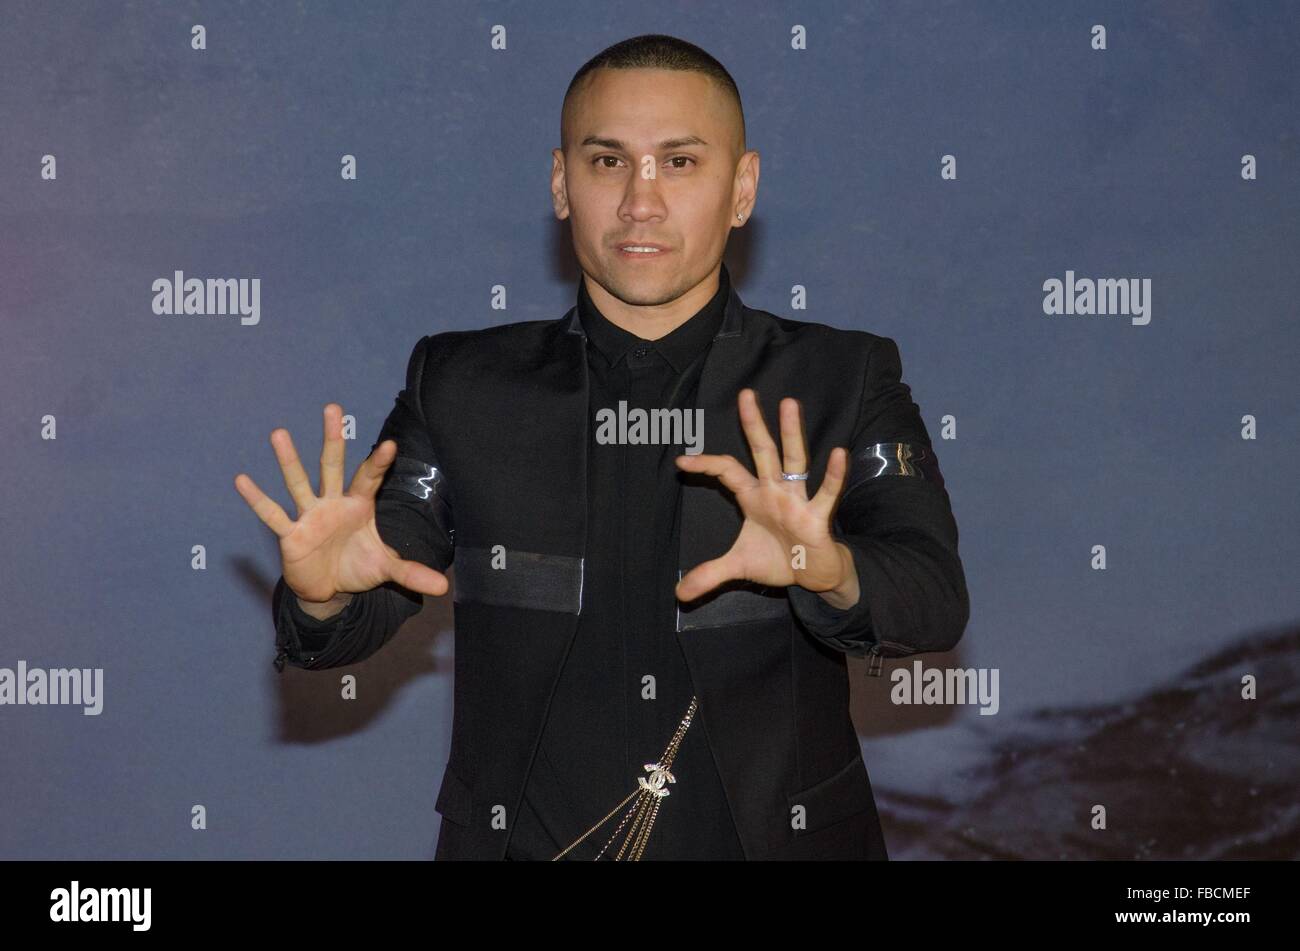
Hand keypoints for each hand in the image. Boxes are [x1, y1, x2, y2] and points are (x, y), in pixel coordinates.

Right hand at [234, 403, 449, 604]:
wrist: (328, 589)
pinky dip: (257, 500)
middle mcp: (332, 503)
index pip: (369, 479)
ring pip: (298, 482)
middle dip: (332, 439)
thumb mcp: (386, 569)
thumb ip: (412, 573)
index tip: (390, 444)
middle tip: (331, 407)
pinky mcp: (291, 535)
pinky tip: (241, 480)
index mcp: (358, 506)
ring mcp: (309, 516)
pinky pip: (273, 515)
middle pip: (332, 466)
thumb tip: (443, 586)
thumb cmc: (356, 568)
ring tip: (278, 433)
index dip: (379, 463)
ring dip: (288, 460)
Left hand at [673, 389, 858, 608]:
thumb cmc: (778, 560)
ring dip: (791, 434)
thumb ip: (709, 575)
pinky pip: (826, 493)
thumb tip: (679, 594)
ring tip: (788, 404)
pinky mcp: (818, 517)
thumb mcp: (739, 567)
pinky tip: (839, 453)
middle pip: (762, 451)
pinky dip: (833, 475)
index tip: (681, 461)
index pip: (728, 471)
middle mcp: (775, 491)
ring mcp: (798, 501)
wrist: (812, 576)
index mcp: (754, 497)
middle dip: (753, 424)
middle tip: (745, 394)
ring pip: (793, 461)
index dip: (706, 464)